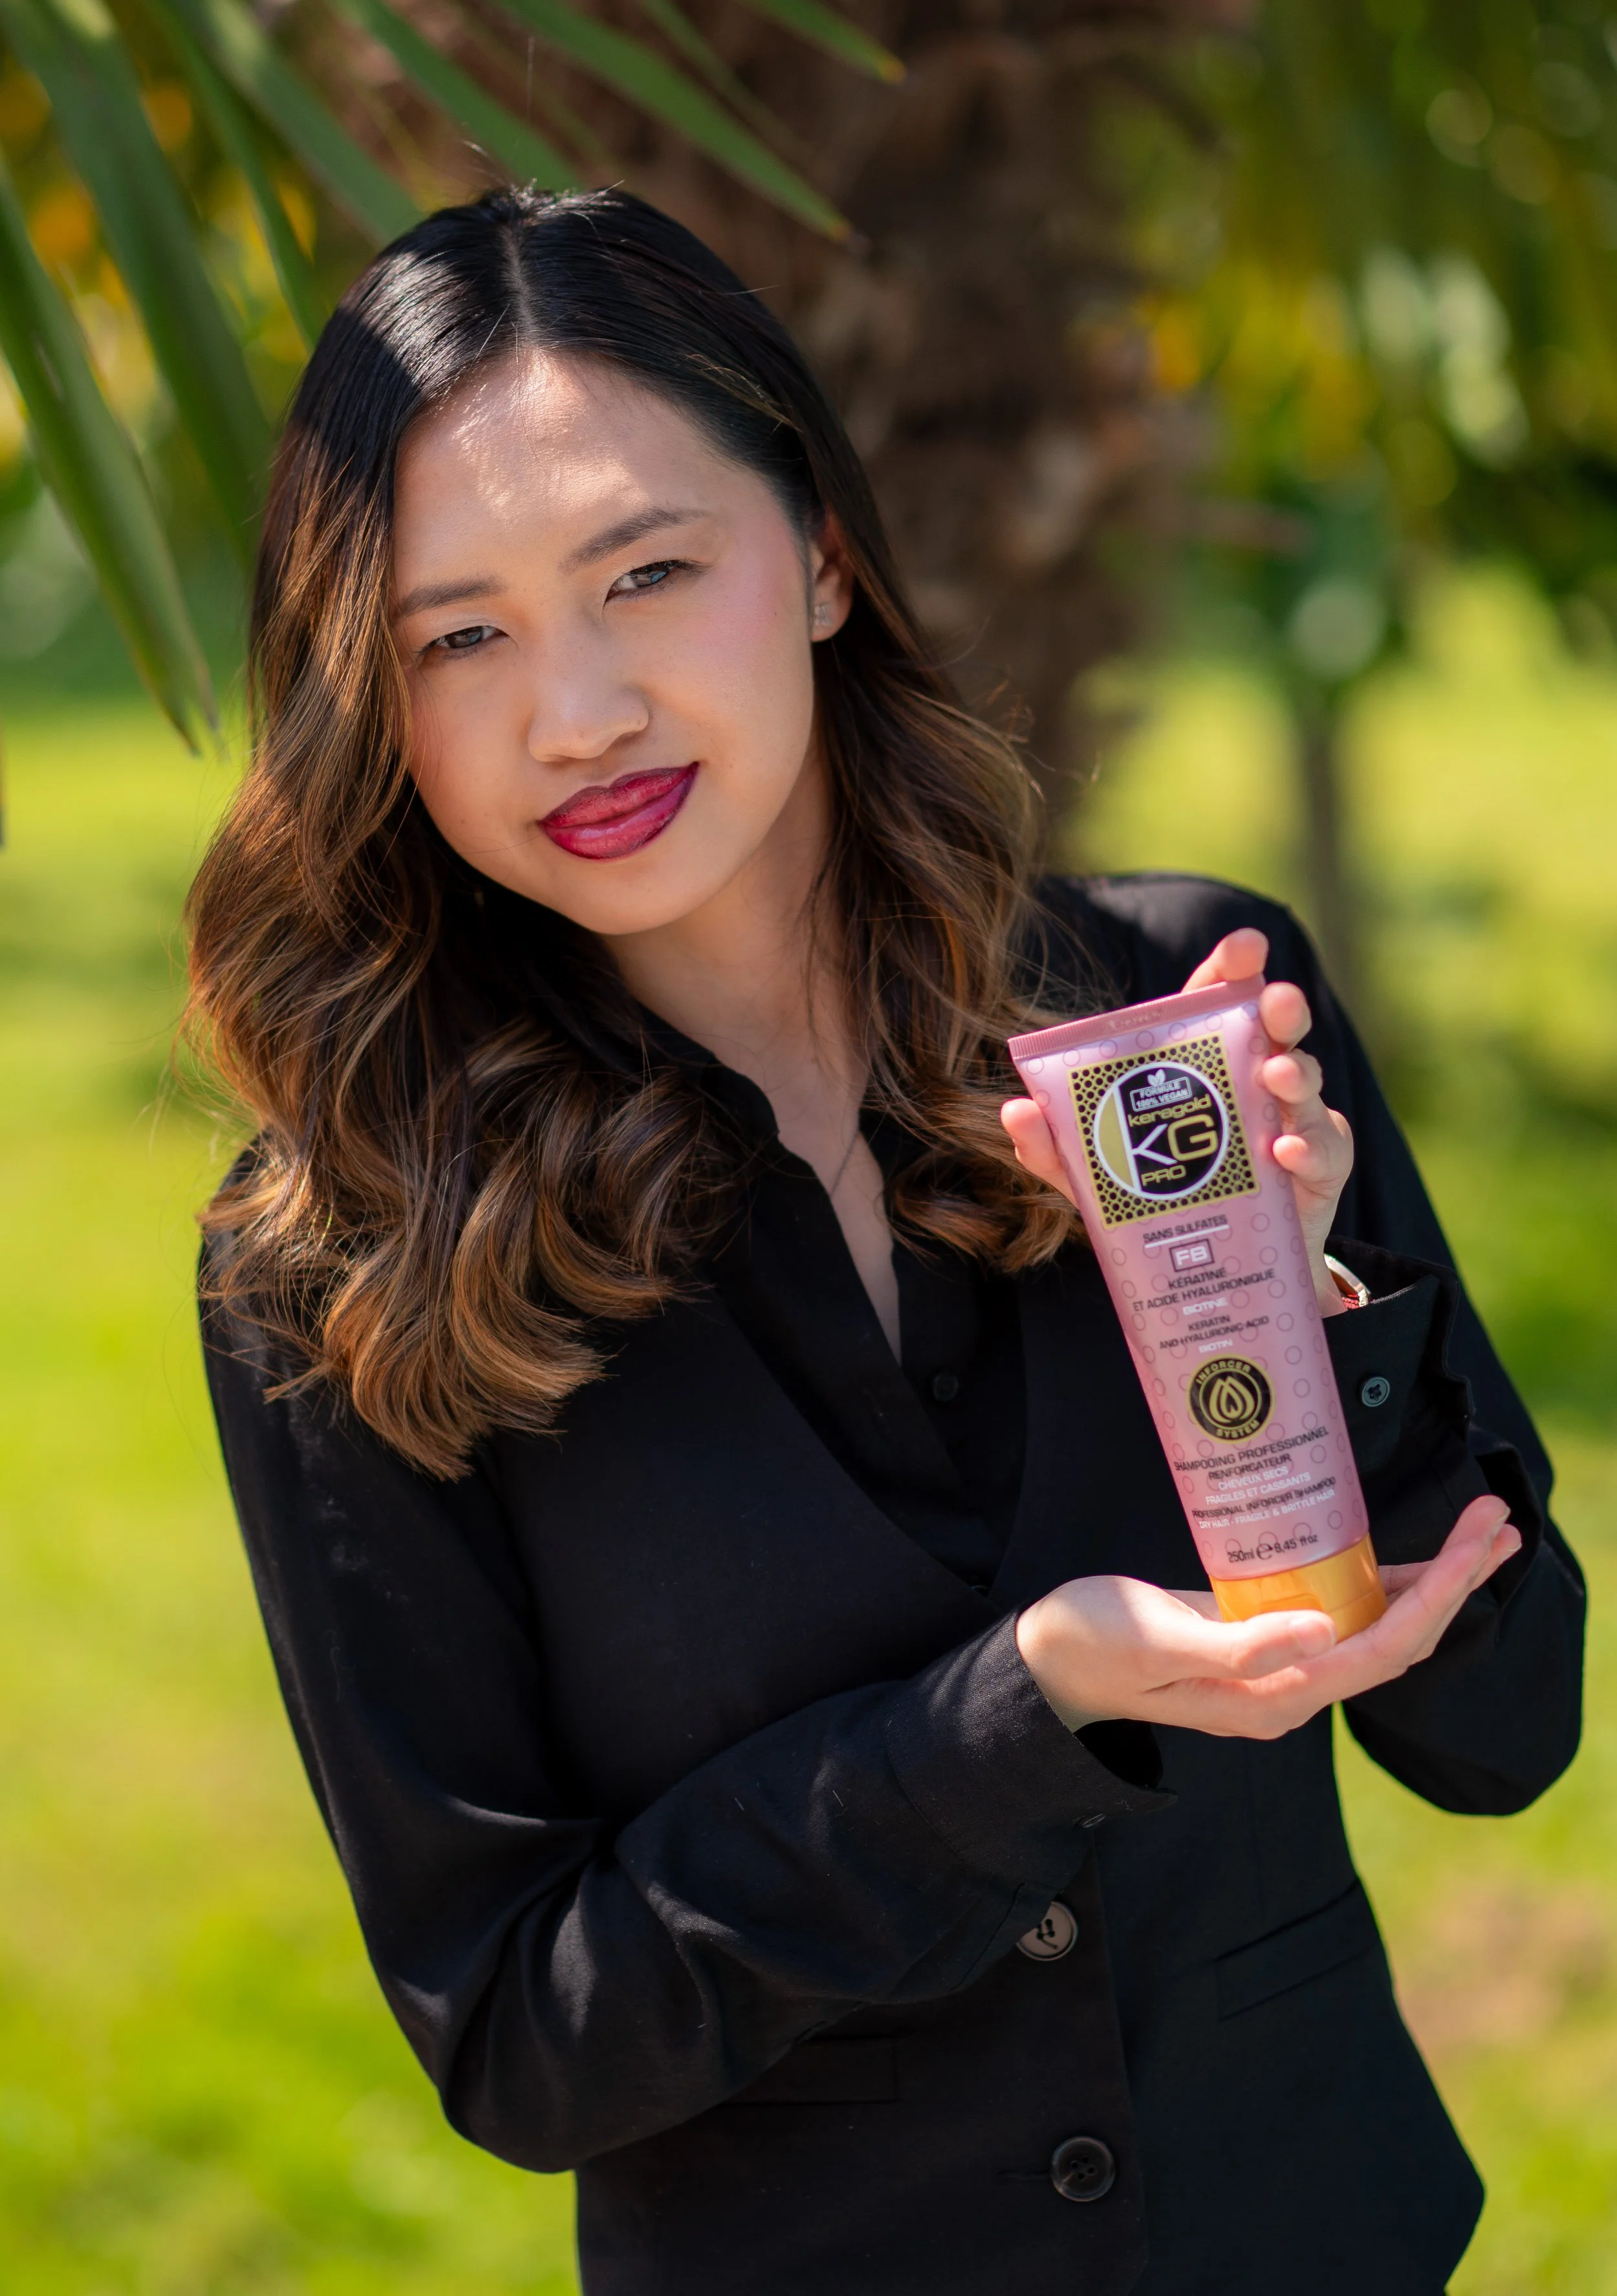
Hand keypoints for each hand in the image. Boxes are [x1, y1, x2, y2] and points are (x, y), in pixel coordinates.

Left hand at [1001, 925, 1354, 1316]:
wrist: (1224, 1267)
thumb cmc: (1163, 1201)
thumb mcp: (1099, 1181)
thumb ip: (1058, 1148)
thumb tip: (1015, 1111)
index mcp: (1207, 1064)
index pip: (1219, 1001)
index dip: (1233, 967)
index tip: (1246, 946)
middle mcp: (1256, 1078)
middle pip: (1276, 1028)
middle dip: (1280, 1008)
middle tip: (1275, 1002)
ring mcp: (1294, 1119)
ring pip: (1305, 1082)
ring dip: (1294, 1074)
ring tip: (1275, 1075)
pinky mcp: (1320, 1166)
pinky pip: (1323, 1150)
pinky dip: (1306, 1147)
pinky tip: (1283, 1151)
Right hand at [1015, 1496, 1521, 1736]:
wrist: (1048, 1666)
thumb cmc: (1092, 1643)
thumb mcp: (1159, 1635)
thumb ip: (1240, 1644)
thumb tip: (1329, 1631)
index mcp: (1273, 1696)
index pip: (1384, 1647)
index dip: (1441, 1592)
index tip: (1476, 1536)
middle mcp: (1290, 1690)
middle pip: (1399, 1640)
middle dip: (1457, 1582)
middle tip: (1499, 1521)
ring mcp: (1280, 1668)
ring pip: (1382, 1628)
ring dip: (1437, 1583)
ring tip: (1483, 1535)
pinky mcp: (1264, 1639)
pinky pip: (1347, 1617)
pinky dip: (1390, 1584)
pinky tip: (1413, 1559)